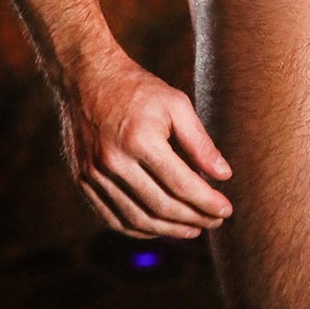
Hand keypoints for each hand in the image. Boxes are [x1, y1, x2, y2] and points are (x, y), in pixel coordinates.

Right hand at [58, 47, 232, 238]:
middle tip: (214, 222)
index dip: (207, 202)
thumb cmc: (138, 88)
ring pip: (137, 219)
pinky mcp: (83, 181)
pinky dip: (139, 229)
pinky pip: (113, 218)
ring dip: (169, 230)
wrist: (87, 78)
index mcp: (141, 139)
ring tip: (193, 228)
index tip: (226, 210)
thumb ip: (200, 142)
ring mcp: (95, 174)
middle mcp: (115, 161)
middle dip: (193, 218)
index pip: (181, 184)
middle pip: (161, 206)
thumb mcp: (176, 104)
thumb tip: (224, 175)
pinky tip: (160, 227)